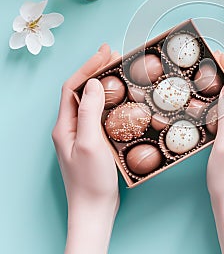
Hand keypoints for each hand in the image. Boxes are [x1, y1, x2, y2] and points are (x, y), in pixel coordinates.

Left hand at [52, 44, 119, 253]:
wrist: (94, 209)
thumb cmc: (90, 180)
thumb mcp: (90, 143)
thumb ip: (89, 111)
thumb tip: (93, 83)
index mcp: (64, 125)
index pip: (72, 87)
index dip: (88, 67)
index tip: (104, 52)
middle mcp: (70, 127)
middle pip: (80, 90)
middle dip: (95, 70)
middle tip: (112, 54)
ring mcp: (81, 134)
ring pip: (90, 101)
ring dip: (103, 83)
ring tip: (117, 69)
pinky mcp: (93, 141)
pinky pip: (99, 113)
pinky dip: (109, 100)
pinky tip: (120, 97)